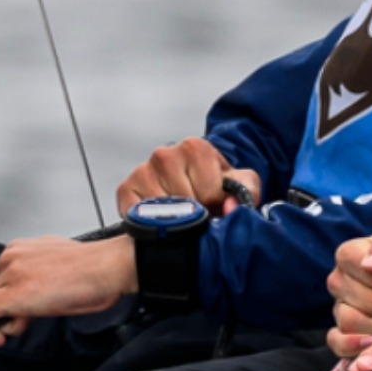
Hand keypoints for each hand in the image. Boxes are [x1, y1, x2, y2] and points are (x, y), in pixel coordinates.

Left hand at [0, 236, 134, 345]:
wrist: (107, 269)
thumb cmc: (92, 270)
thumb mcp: (53, 267)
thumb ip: (26, 272)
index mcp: (22, 249)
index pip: (0, 278)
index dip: (12, 299)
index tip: (25, 308)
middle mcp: (13, 256)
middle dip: (11, 310)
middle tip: (34, 315)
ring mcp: (11, 274)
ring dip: (6, 320)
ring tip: (31, 319)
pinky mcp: (12, 294)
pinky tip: (1, 336)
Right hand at [116, 138, 246, 215]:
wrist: (190, 184)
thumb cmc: (214, 184)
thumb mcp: (240, 183)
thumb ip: (246, 191)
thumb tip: (231, 208)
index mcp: (195, 147)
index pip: (209, 194)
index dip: (215, 206)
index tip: (214, 203)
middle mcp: (165, 154)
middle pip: (186, 204)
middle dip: (195, 214)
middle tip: (197, 210)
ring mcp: (142, 170)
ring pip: (163, 212)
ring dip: (174, 220)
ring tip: (180, 212)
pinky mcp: (125, 188)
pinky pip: (139, 216)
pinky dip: (150, 223)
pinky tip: (160, 216)